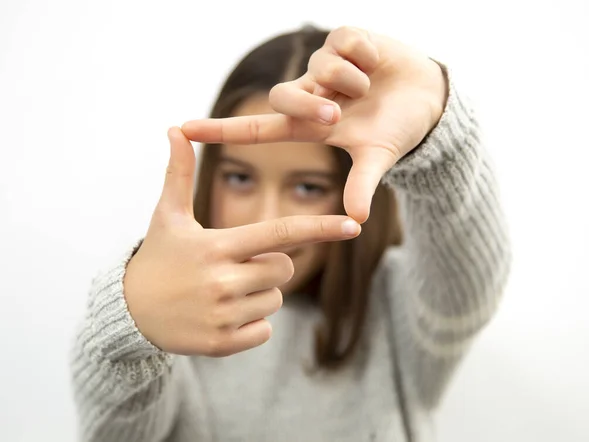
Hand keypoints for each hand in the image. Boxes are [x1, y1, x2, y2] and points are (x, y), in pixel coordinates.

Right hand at [124, 128, 360, 356]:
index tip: (353, 225)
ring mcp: (223, 315)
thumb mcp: (166, 216)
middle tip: (235, 266)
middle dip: (270, 265)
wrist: (129, 312)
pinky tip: (220, 316)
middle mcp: (223, 282)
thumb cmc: (156, 258)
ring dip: (258, 294)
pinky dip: (250, 324)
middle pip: (284, 269)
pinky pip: (264, 331)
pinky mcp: (221, 344)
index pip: (279, 233)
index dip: (319, 228)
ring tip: (222, 292)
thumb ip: (178, 174)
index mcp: (217, 246)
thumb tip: (174, 128)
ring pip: (274, 300)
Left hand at [181, 26, 446, 222]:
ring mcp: (325, 66)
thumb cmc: (397, 129)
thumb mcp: (378, 157)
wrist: (428, 99)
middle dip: (312, 105)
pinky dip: (366, 55)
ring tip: (370, 87)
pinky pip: (344, 42)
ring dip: (351, 81)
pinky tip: (377, 63)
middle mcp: (310, 94)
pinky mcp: (344, 38)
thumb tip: (357, 219)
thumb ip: (363, 184)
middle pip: (284, 95)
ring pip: (321, 67)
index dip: (221, 130)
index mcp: (310, 125)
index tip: (184, 130)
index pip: (258, 127)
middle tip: (341, 113)